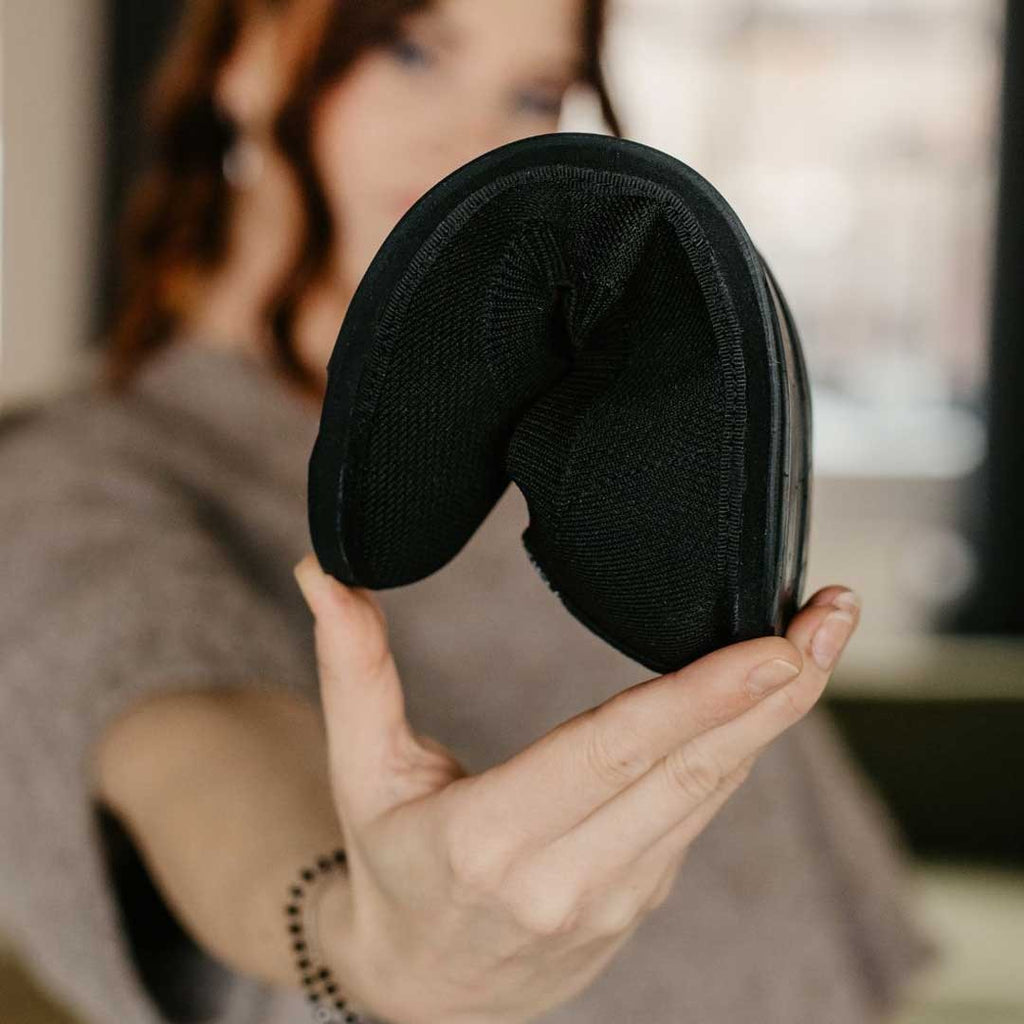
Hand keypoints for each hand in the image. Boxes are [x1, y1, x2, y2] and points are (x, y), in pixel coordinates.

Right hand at [293, 554, 859, 1023]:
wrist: (421, 989)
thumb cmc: (389, 859)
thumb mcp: (361, 767)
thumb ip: (351, 665)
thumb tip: (321, 568)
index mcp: (488, 839)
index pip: (611, 754)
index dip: (698, 699)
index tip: (773, 645)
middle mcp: (565, 877)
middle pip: (689, 773)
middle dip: (772, 691)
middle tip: (833, 615)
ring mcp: (614, 898)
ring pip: (711, 794)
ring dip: (775, 716)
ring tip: (825, 638)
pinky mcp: (642, 898)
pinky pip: (701, 813)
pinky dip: (743, 749)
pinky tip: (774, 695)